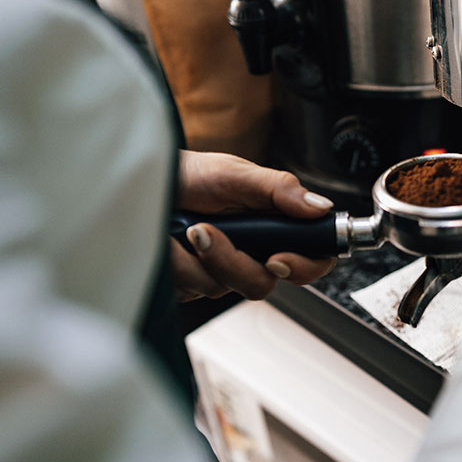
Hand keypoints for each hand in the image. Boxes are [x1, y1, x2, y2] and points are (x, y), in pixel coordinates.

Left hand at [173, 151, 336, 300]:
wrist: (141, 183)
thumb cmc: (188, 173)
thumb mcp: (234, 173)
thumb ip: (278, 189)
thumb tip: (321, 206)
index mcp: (273, 225)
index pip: (311, 257)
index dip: (304, 266)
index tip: (277, 258)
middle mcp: (251, 252)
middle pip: (262, 282)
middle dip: (231, 262)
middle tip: (205, 231)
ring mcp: (220, 270)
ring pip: (222, 288)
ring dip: (196, 259)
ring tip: (182, 228)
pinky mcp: (191, 281)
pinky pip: (190, 289)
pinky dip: (175, 263)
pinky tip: (168, 242)